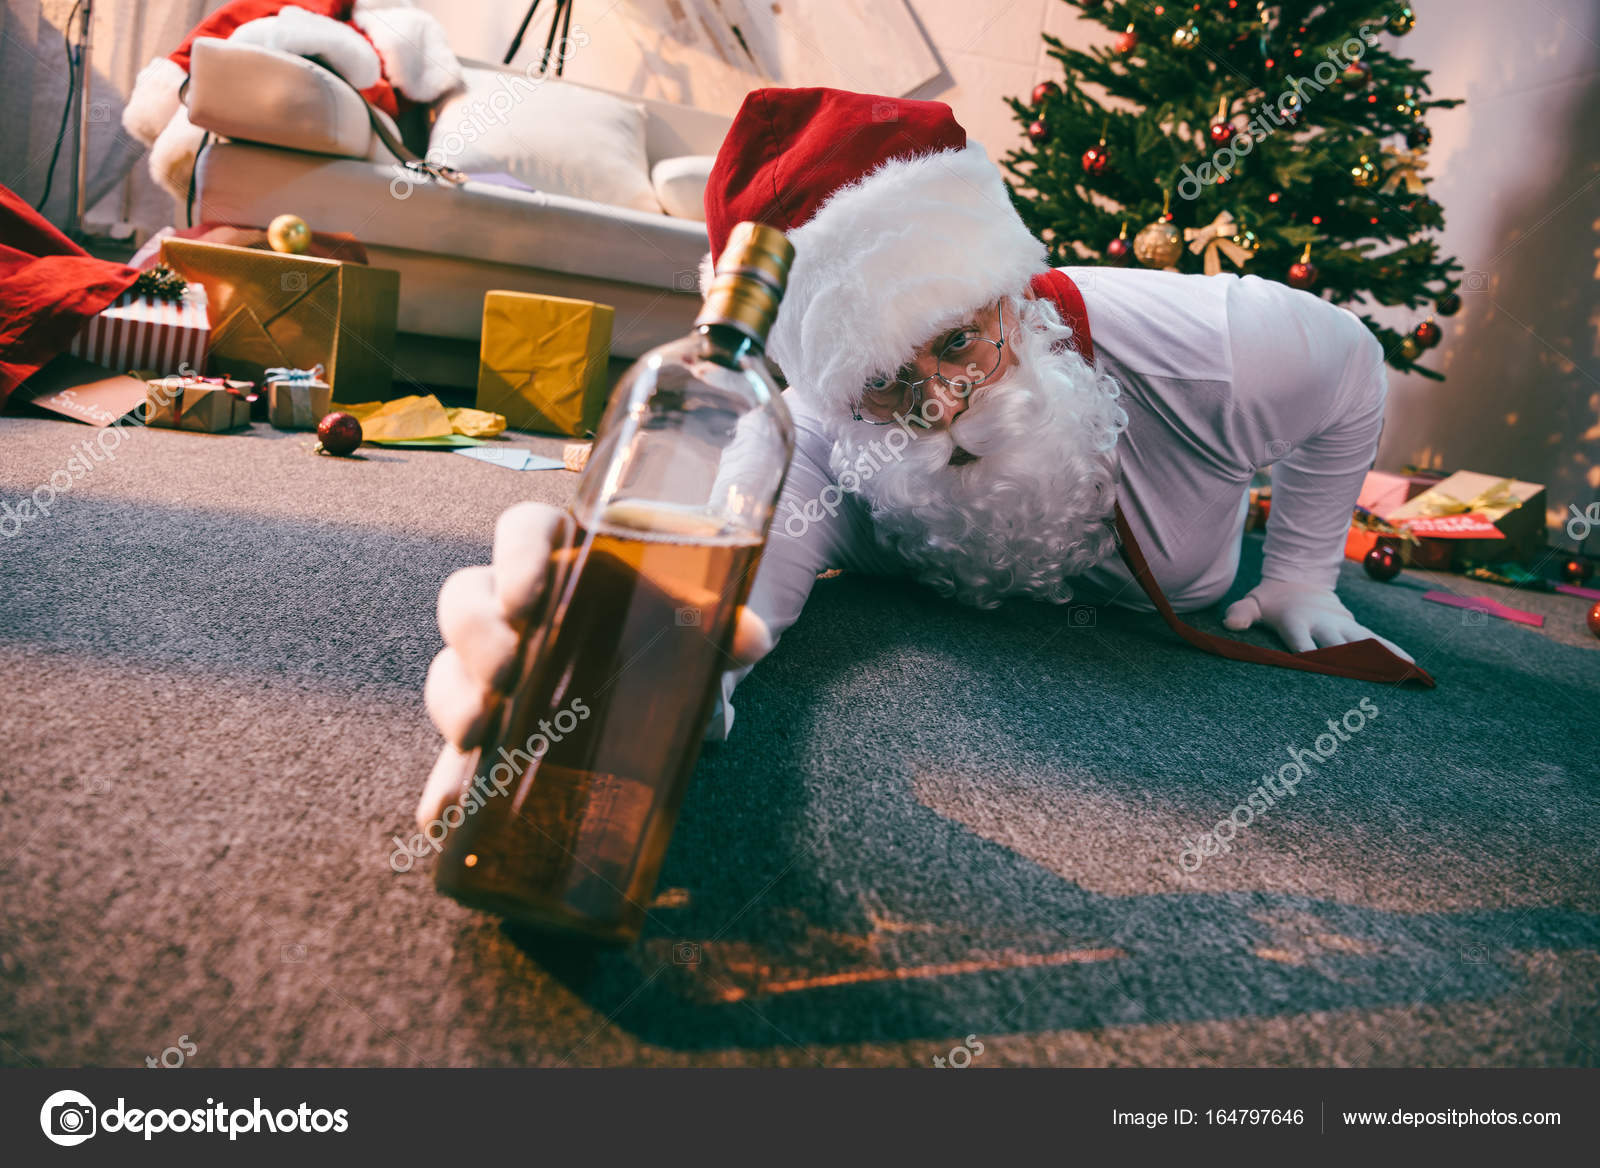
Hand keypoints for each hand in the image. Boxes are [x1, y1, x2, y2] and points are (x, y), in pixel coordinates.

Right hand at [418, 501, 771, 830]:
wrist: (663, 668)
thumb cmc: (667, 620)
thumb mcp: (697, 619)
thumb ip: (723, 623)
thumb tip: (750, 638)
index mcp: (562, 555)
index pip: (522, 528)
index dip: (515, 555)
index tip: (527, 597)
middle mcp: (513, 605)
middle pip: (465, 599)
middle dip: (475, 637)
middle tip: (508, 674)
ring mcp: (493, 668)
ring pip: (448, 670)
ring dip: (453, 700)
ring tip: (478, 734)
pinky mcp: (492, 728)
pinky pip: (452, 752)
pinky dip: (445, 785)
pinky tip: (441, 815)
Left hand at [1223, 578, 1412, 660]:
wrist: (1299, 580)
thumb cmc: (1271, 601)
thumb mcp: (1253, 603)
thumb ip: (1241, 613)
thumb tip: (1231, 624)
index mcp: (1296, 621)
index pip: (1302, 641)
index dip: (1309, 654)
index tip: (1318, 668)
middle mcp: (1323, 623)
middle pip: (1338, 645)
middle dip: (1351, 664)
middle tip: (1367, 687)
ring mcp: (1342, 624)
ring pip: (1364, 643)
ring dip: (1381, 659)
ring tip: (1402, 675)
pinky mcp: (1355, 626)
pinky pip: (1377, 640)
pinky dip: (1394, 652)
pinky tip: (1413, 667)